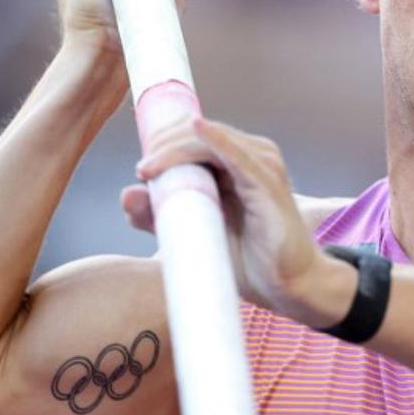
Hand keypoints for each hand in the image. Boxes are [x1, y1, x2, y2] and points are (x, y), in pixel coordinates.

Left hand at [120, 117, 337, 322]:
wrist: (287, 287)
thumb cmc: (247, 259)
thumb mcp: (194, 234)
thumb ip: (161, 216)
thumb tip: (127, 194)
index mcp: (235, 162)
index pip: (193, 138)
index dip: (163, 142)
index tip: (140, 167)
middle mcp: (251, 155)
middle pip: (198, 136)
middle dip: (164, 145)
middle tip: (142, 170)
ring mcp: (262, 166)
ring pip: (210, 142)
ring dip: (176, 150)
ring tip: (150, 169)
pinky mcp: (268, 184)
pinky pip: (239, 156)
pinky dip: (217, 140)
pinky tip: (198, 127)